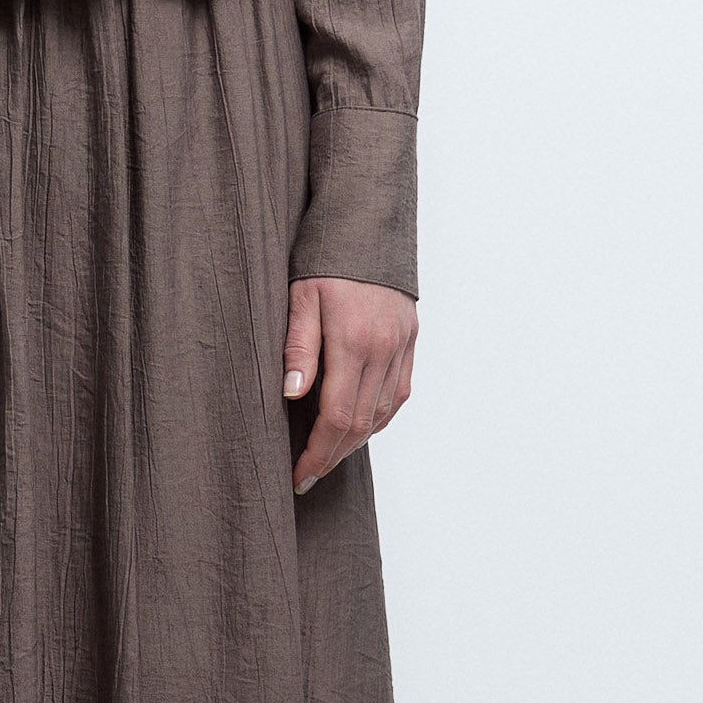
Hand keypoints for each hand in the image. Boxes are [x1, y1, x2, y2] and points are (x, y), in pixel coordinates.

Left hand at [283, 277, 416, 491]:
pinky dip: (378, 418)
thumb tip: (292, 394)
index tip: (299, 474)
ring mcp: (401, 346)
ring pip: (383, 413)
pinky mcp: (409, 341)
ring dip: (355, 441)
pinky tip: (358, 426)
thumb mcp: (298, 299)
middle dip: (333, 455)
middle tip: (308, 475)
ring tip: (328, 454)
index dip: (318, 453)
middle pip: (361, 423)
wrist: (367, 227)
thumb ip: (297, 348)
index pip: (337, 417)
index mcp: (353, 342)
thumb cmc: (323, 260)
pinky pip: (398, 394)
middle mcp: (383, 349)